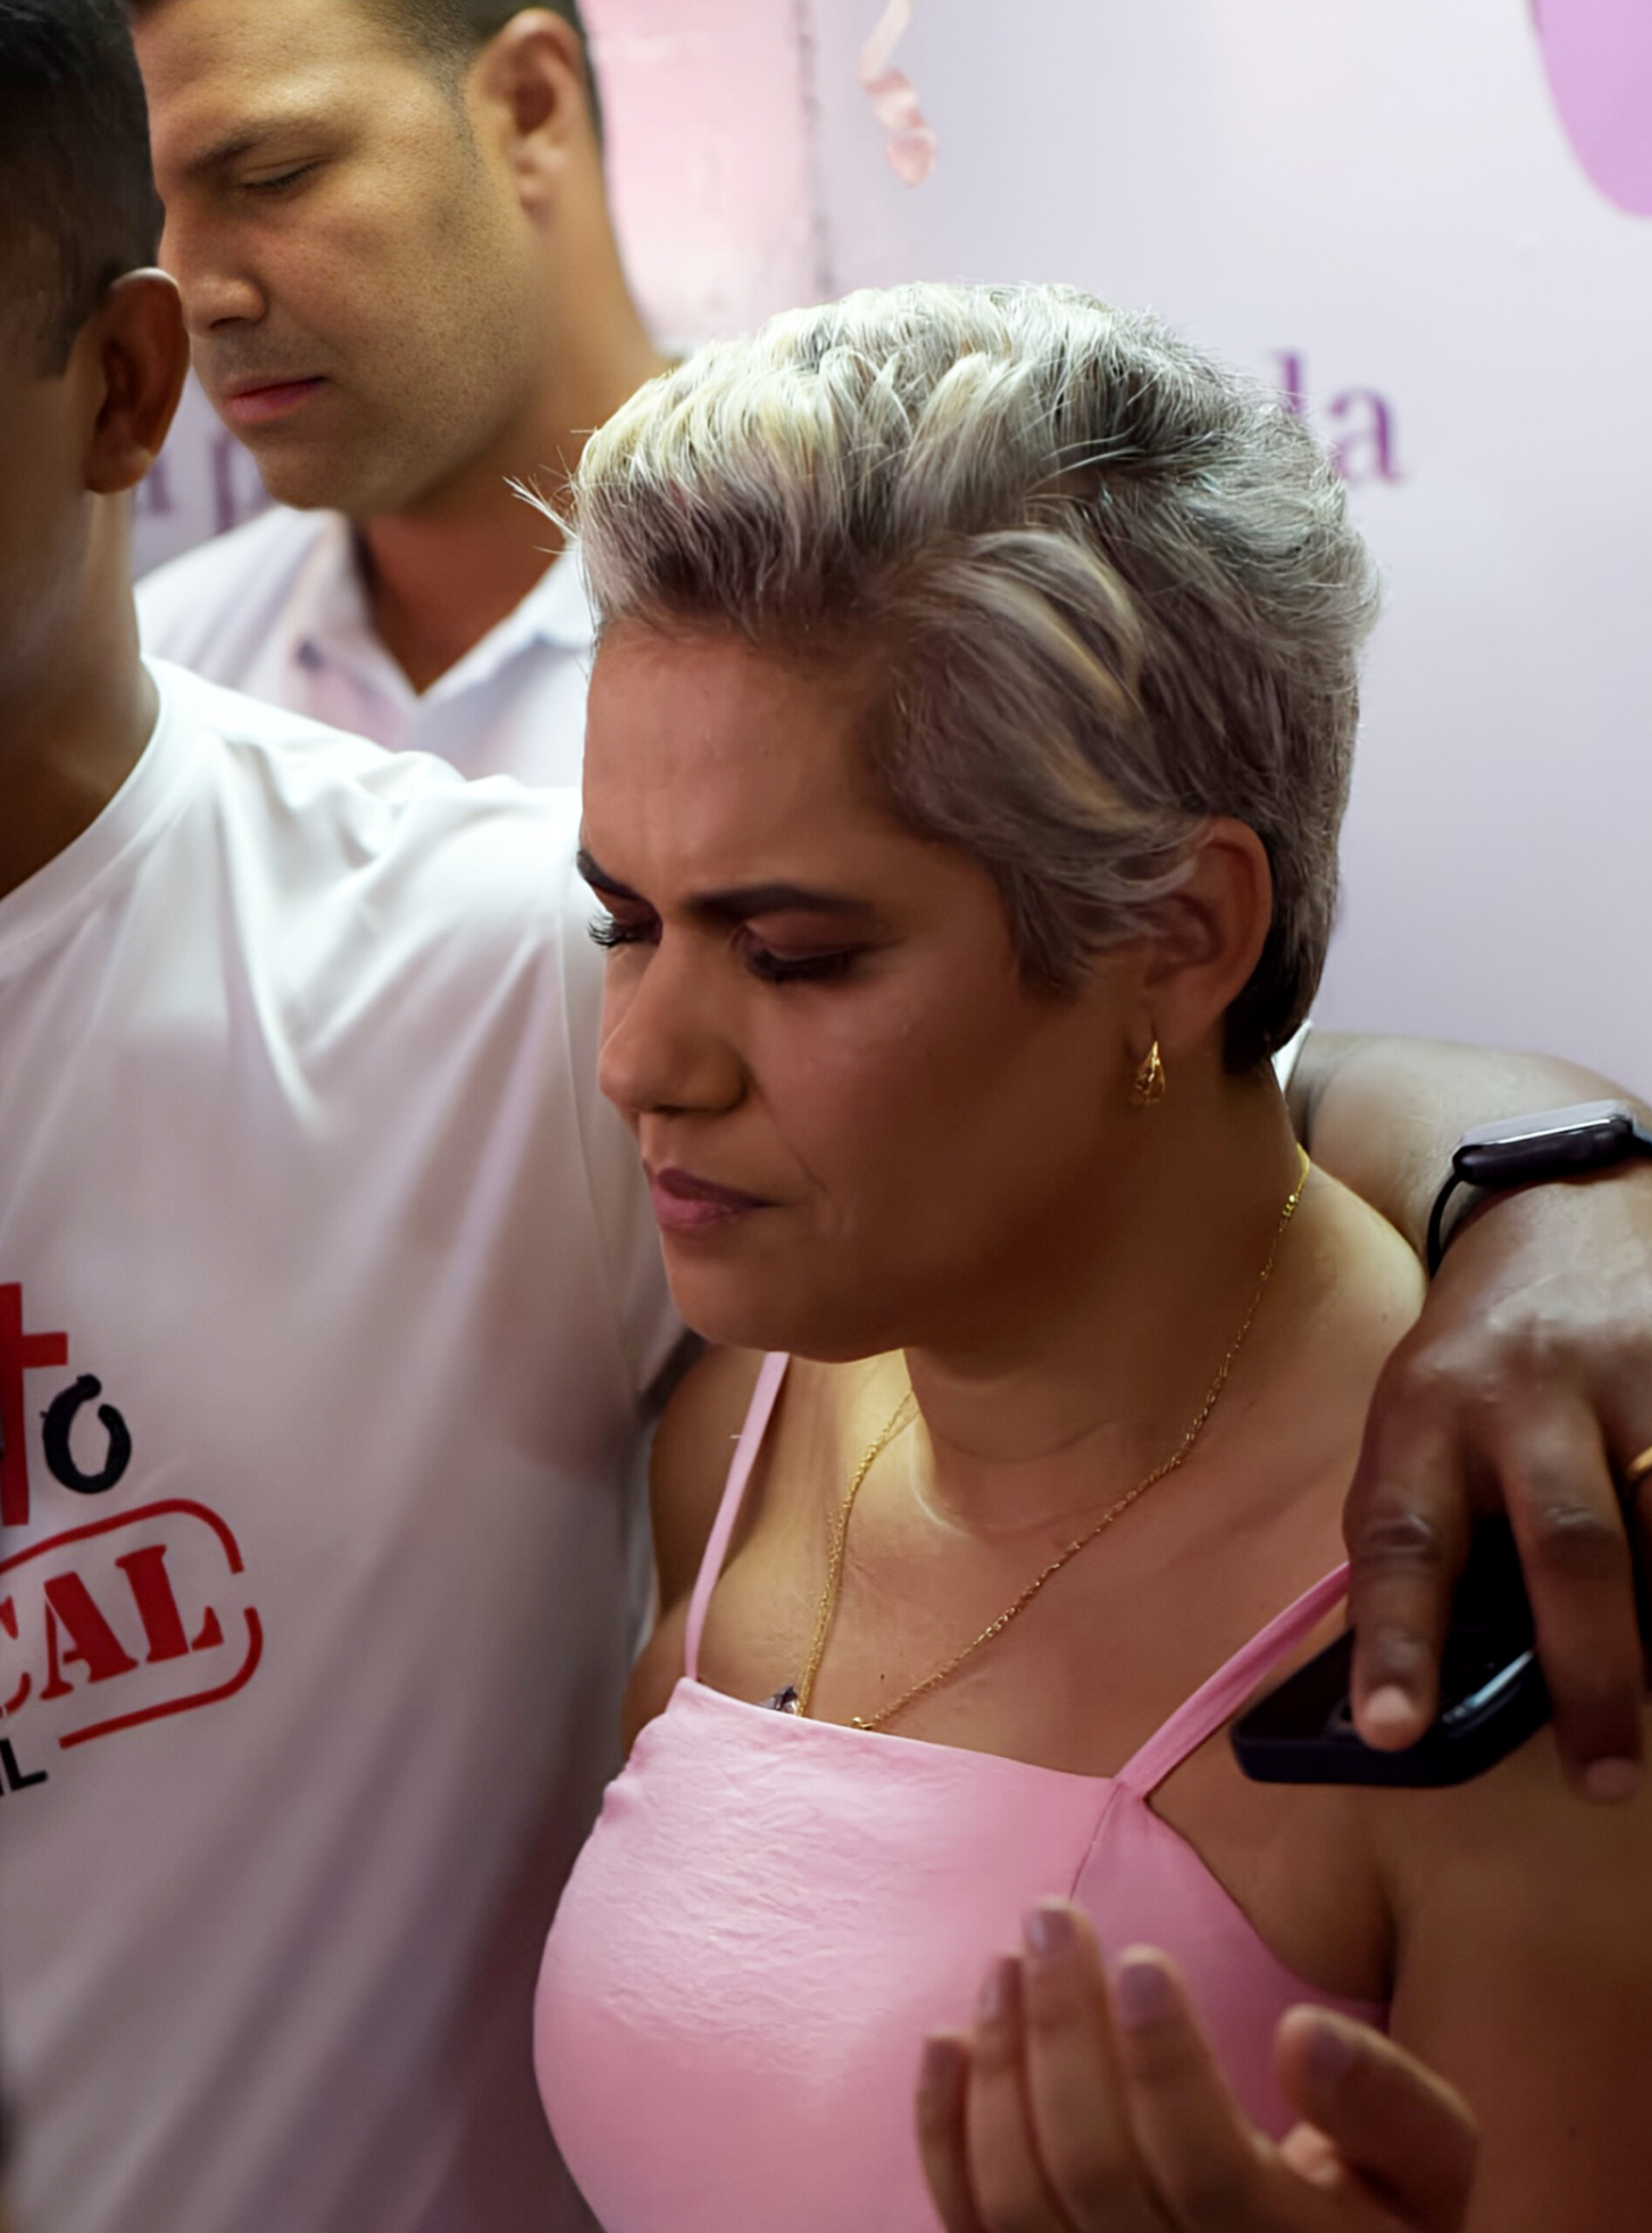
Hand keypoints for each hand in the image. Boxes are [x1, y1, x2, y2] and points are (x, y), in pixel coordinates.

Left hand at [917, 1903, 1476, 2232]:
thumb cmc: (1370, 2212)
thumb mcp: (1424, 2169)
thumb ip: (1389, 2106)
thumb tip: (1305, 2036)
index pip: (1207, 2170)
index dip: (1169, 2063)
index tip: (1147, 1955)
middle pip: (1095, 2171)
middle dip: (1063, 2029)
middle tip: (1051, 1915)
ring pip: (1018, 2203)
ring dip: (1001, 2065)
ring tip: (1006, 1962)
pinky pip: (968, 2227)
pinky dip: (943, 2133)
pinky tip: (948, 2038)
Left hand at [1343, 1167, 1651, 1795]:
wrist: (1555, 1210)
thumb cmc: (1474, 1360)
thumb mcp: (1413, 1425)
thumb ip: (1426, 1533)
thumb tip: (1433, 1690)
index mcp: (1426, 1414)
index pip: (1403, 1538)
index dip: (1396, 1640)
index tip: (1392, 1733)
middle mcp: (1526, 1391)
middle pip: (1569, 1544)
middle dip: (1592, 1672)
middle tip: (1605, 1775)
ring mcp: (1631, 1374)